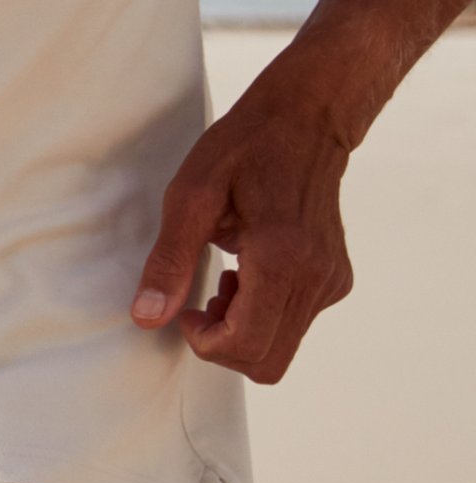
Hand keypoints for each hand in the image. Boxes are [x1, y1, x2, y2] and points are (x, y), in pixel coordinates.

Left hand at [133, 76, 356, 380]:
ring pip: (282, 348)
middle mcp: (317, 277)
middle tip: (201, 300)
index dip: (204, 343)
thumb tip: (146, 317)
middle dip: (222, 344)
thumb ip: (169, 261)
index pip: (246, 345)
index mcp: (283, 257)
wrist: (305, 121)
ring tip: (224, 278)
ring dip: (241, 329)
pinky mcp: (336, 280)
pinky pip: (295, 324)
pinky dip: (263, 314)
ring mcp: (332, 281)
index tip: (185, 311)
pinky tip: (246, 273)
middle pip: (266, 361)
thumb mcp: (189, 196)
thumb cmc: (243, 149)